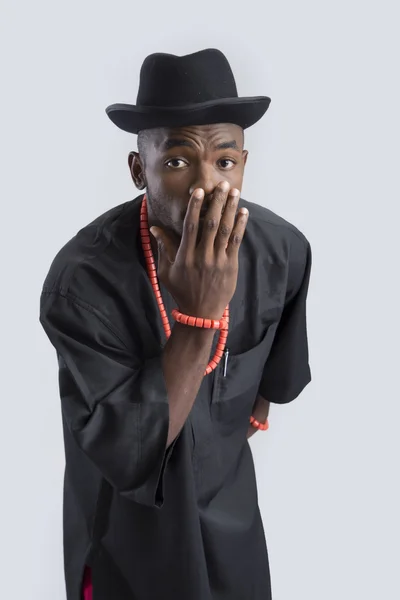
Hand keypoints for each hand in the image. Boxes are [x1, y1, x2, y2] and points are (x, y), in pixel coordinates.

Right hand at [150, 181, 248, 319]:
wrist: (201, 313)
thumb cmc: (181, 291)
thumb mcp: (166, 271)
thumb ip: (163, 248)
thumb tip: (154, 228)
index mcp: (185, 257)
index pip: (190, 227)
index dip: (195, 207)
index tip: (199, 191)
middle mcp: (202, 257)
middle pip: (210, 224)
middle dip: (217, 202)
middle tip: (221, 184)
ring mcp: (218, 261)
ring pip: (225, 230)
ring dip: (230, 209)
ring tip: (234, 191)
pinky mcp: (230, 266)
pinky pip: (236, 242)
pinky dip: (240, 226)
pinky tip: (243, 211)